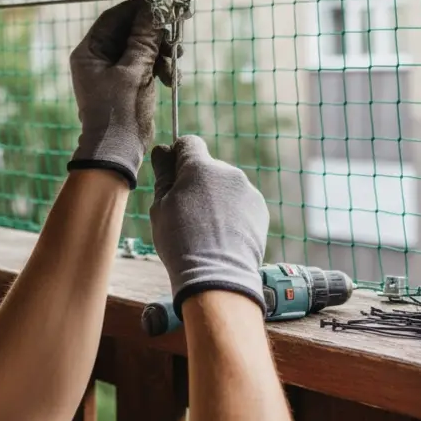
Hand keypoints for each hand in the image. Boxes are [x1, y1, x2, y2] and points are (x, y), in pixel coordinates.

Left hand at [67, 0, 161, 187]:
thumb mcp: (134, 71)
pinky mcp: (128, 82)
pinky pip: (147, 64)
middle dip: (156, 32)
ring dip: (162, 51)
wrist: (117, 151)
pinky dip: (162, 67)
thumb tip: (154, 9)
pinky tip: (172, 78)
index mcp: (90, 51)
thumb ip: (144, 39)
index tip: (164, 0)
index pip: (115, 17)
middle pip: (131, 30)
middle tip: (177, 30)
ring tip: (176, 59)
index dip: (139, 6)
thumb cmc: (119, 112)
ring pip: (142, 47)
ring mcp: (114, 71)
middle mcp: (99, 58)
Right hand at [150, 136, 268, 315]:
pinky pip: (241, 203)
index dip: (178, 157)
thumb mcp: (160, 207)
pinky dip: (232, 214)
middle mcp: (227, 172)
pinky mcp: (260, 209)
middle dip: (197, 182)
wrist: (217, 277)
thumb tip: (163, 150)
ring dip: (216, 199)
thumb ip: (164, 174)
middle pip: (208, 167)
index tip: (173, 177)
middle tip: (186, 214)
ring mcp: (247, 190)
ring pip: (225, 186)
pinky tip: (223, 236)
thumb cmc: (181, 242)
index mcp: (200, 167)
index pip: (188, 143)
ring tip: (206, 230)